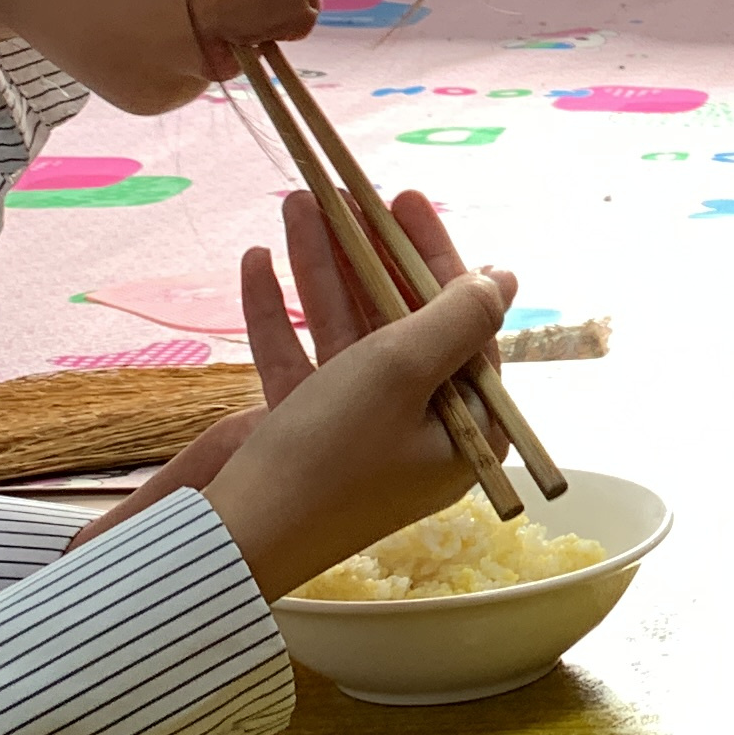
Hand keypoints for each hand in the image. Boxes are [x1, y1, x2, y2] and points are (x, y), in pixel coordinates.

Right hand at [69, 187, 478, 550]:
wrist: (229, 541)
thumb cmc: (328, 454)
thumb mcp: (401, 371)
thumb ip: (455, 317)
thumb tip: (504, 279)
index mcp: (462, 430)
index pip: (462, 324)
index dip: (434, 257)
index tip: (406, 201)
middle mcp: (417, 433)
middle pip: (400, 322)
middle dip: (368, 252)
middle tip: (347, 193)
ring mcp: (355, 436)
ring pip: (343, 333)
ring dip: (319, 267)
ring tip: (294, 203)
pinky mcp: (301, 439)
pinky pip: (296, 363)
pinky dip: (276, 314)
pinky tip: (253, 261)